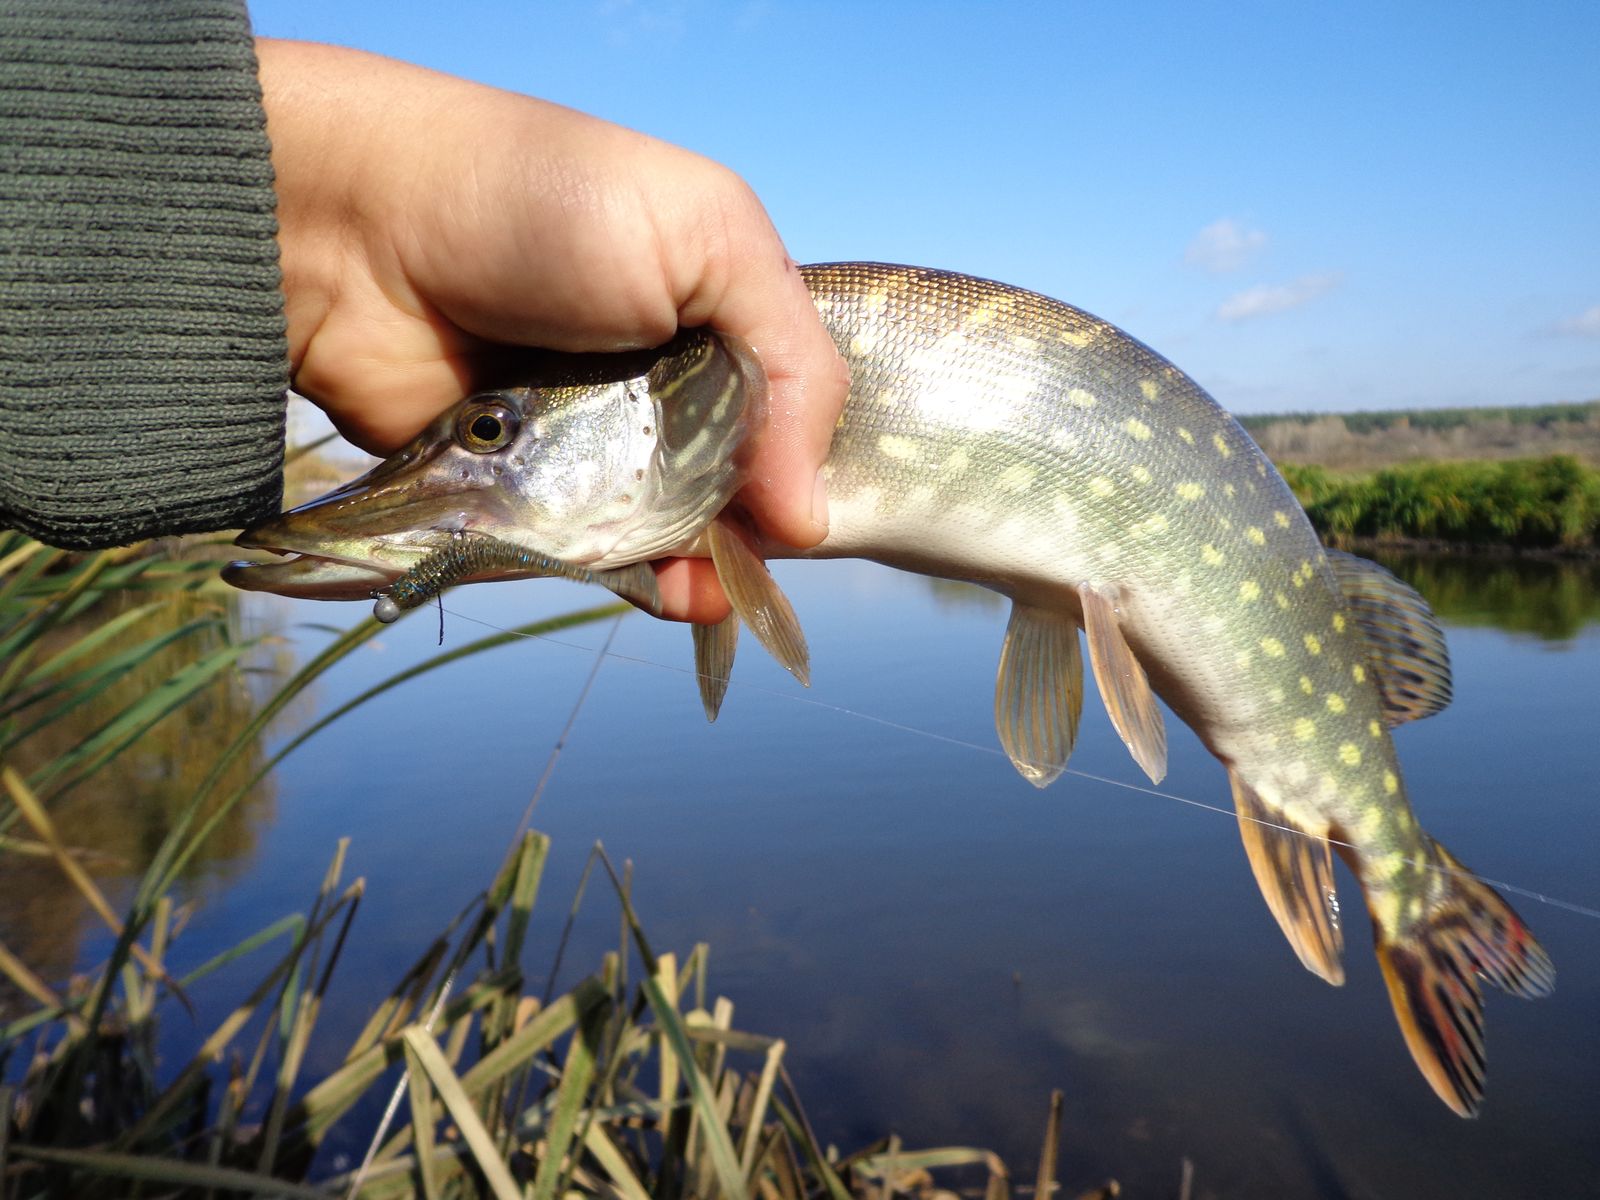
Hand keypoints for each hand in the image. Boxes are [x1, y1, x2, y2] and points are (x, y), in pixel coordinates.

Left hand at [256, 40, 848, 622]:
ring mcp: (592, 445)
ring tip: (707, 583)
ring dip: (701, 565)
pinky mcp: (526, 498)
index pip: (787, 408)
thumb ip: (790, 363)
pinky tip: (669, 592)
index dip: (805, 460)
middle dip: (753, 525)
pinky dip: (634, 581)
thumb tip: (809, 518)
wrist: (359, 231)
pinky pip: (595, 557)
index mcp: (711, 312)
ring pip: (671, 531)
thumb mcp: (708, 235)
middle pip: (736, 480)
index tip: (803, 505)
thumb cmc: (542, 203)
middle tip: (755, 549)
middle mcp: (659, 382)